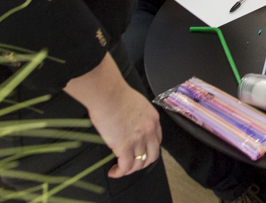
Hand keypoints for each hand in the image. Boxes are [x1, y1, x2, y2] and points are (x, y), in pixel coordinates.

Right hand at [66, 54, 161, 178]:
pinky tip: (113, 171)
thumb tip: (129, 123)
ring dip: (129, 170)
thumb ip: (138, 115)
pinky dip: (119, 172)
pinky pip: (125, 166)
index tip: (140, 152)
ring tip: (120, 169)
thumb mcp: (136, 103)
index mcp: (153, 118)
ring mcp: (138, 139)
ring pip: (139, 163)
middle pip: (152, 155)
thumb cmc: (116, 94)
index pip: (157, 141)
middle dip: (142, 163)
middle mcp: (149, 130)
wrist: (108, 93)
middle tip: (131, 164)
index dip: (149, 150)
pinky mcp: (125, 147)